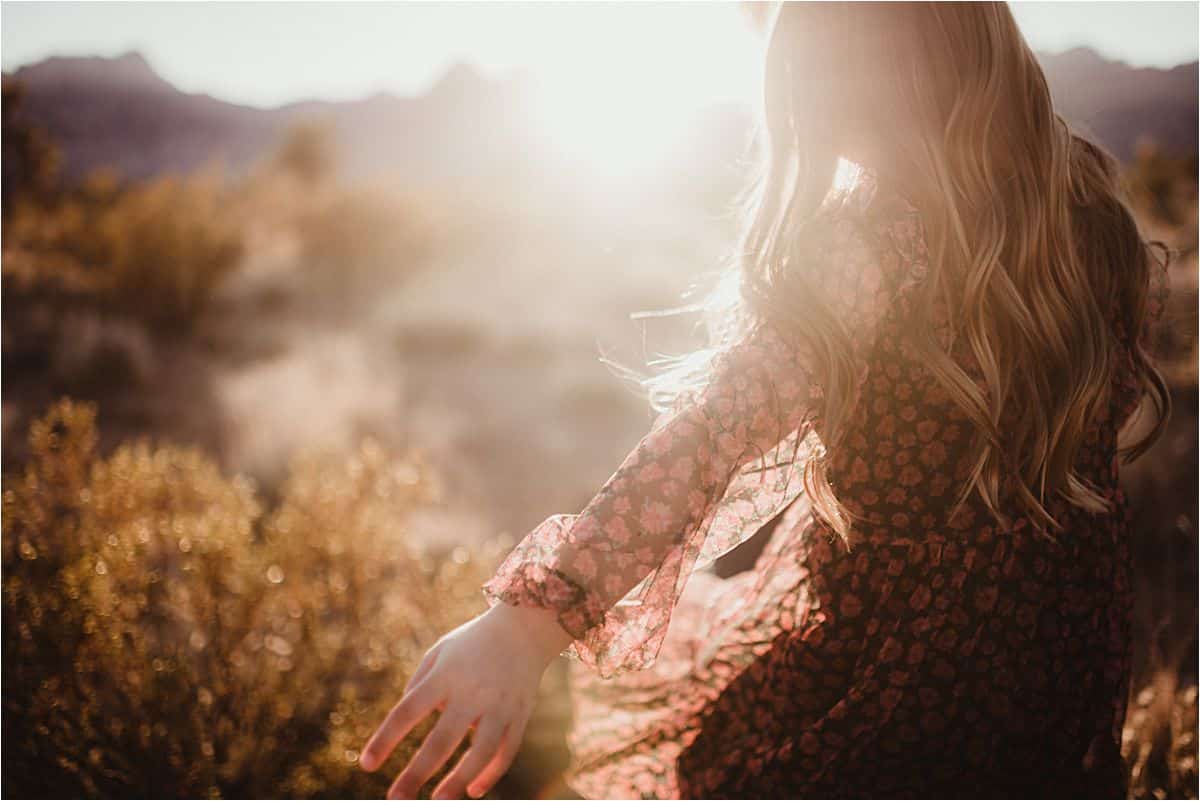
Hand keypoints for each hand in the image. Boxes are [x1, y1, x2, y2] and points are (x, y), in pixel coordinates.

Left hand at [359, 602, 571, 798]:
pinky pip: (505, 752)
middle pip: (442, 740)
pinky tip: (472, 790)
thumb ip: (419, 683)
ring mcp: (499, 705)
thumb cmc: (472, 642)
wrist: (525, 627)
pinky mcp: (520, 714)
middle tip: (396, 798)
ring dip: (457, 781)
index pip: (408, 711)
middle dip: (417, 773)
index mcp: (445, 675)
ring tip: (438, 800)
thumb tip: (405, 719)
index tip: (367, 765)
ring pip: (479, 753)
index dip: (386, 739)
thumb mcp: (440, 652)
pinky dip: (490, 774)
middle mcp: (472, 691)